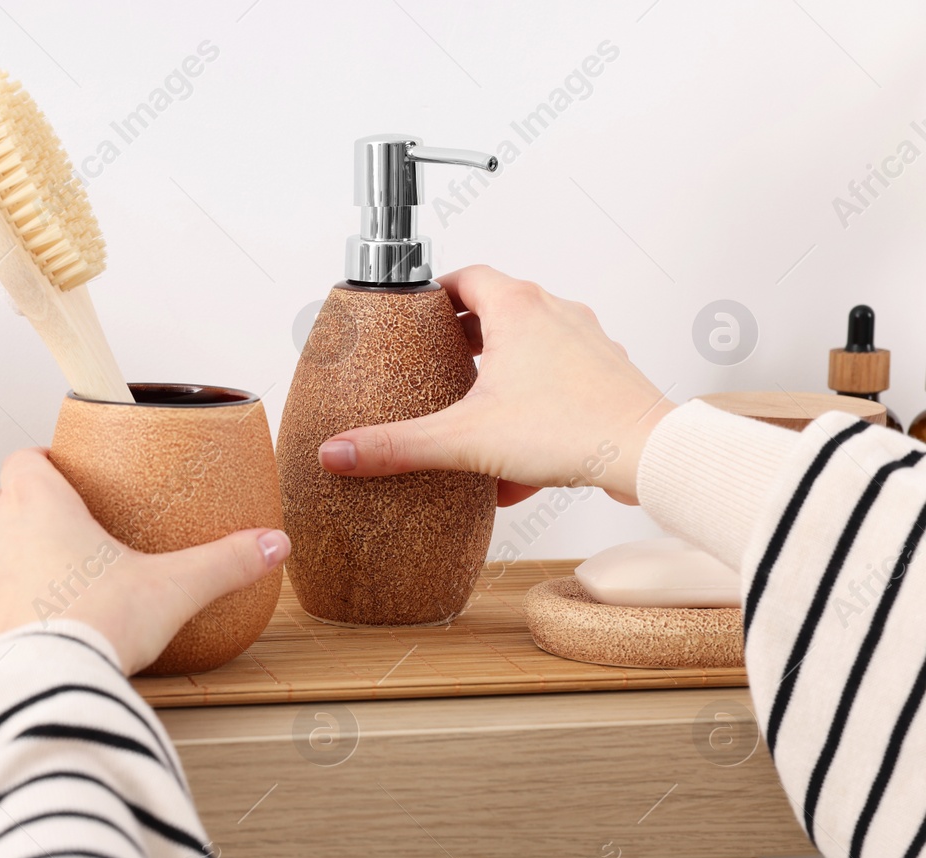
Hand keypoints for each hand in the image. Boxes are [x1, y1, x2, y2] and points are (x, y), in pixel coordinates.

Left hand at [0, 449, 290, 673]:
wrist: (44, 691)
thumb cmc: (98, 626)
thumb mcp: (172, 589)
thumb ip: (224, 562)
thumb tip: (274, 545)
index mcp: (37, 503)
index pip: (26, 459)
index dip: (46, 465)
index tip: (70, 478)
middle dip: (26, 511)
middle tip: (67, 531)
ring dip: (8, 558)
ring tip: (49, 580)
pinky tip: (32, 630)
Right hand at [316, 265, 674, 505]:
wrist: (649, 453)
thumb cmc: (570, 430)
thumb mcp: (464, 440)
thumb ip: (396, 447)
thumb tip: (336, 453)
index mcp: (516, 308)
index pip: (465, 276)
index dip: (435, 294)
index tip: (413, 315)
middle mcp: (554, 313)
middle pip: (497, 308)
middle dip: (463, 336)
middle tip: (434, 360)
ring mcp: (586, 342)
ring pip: (531, 342)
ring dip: (500, 368)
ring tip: (473, 403)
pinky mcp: (607, 375)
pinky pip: (559, 379)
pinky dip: (533, 402)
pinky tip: (516, 451)